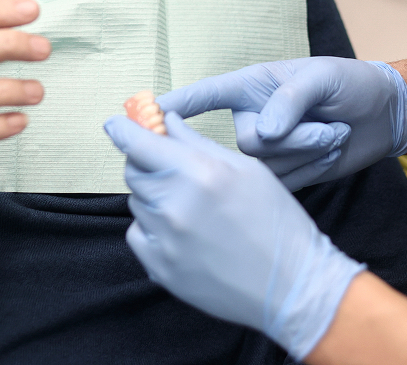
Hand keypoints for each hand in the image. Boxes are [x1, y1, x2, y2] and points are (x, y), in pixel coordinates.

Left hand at [104, 113, 364, 360]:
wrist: (292, 285)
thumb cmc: (276, 221)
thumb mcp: (246, 169)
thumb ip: (198, 142)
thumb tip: (167, 121)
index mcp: (199, 173)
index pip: (138, 143)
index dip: (122, 129)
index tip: (115, 123)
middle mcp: (175, 204)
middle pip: (133, 171)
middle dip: (146, 162)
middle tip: (171, 168)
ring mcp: (165, 240)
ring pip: (137, 201)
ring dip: (153, 195)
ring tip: (190, 206)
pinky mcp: (160, 268)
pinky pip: (138, 233)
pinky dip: (153, 227)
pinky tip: (184, 232)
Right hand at [157, 58, 406, 188]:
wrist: (382, 116)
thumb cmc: (347, 82)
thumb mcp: (321, 79)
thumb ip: (289, 100)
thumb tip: (262, 133)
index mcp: (250, 87)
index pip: (204, 96)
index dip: (174, 106)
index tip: (142, 114)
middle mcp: (252, 118)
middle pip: (245, 143)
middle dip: (294, 138)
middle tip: (328, 127)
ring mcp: (268, 150)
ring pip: (268, 166)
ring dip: (309, 152)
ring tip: (332, 133)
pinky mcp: (285, 174)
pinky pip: (285, 181)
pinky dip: (314, 168)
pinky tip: (330, 152)